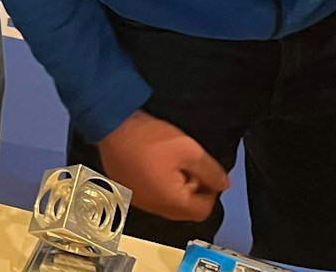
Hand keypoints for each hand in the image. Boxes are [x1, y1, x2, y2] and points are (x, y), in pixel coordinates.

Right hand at [95, 111, 229, 221]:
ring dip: (176, 186)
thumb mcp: (190, 150)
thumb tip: (223, 184)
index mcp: (170, 202)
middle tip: (189, 165)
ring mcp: (139, 200)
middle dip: (193, 189)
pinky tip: (155, 163)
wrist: (113, 125)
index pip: (203, 210)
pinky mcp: (128, 191)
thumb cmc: (148, 138)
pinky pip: (151, 194)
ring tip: (171, 162)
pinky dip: (159, 183)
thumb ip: (211, 171)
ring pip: (167, 202)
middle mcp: (154, 207)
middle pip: (184, 209)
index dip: (211, 192)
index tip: (207, 174)